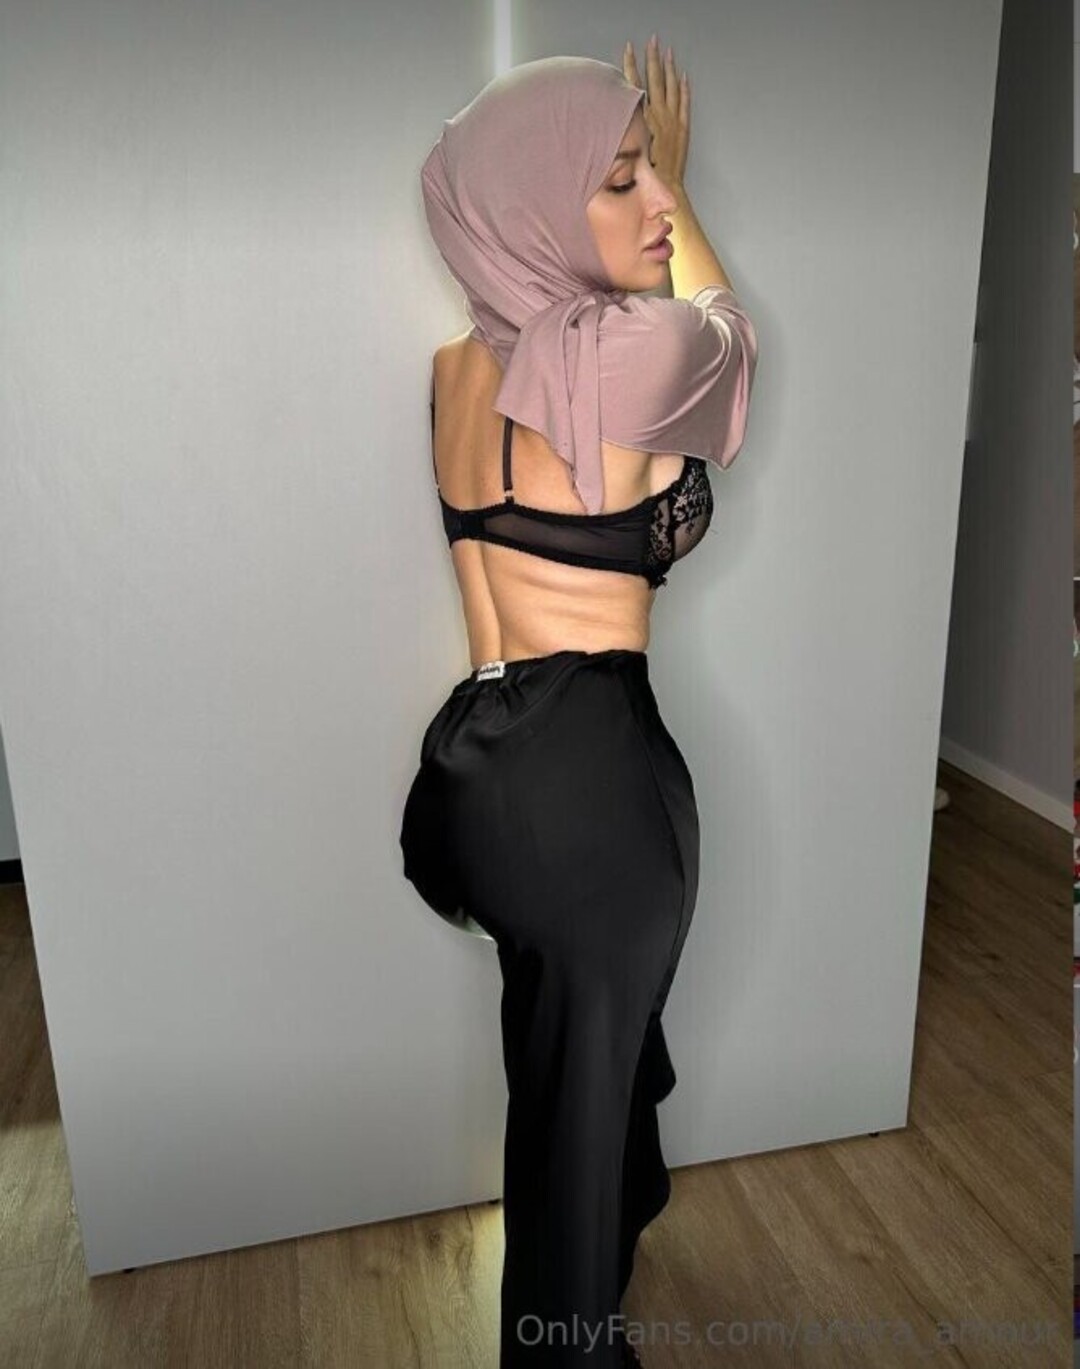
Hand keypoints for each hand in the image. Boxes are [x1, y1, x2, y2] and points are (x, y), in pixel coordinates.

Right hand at [622, 34, 689, 193]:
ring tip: (668, 51)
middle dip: (652, 58)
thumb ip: (619, 133)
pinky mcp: (683, 128)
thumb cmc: (641, 173)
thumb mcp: (625, 150)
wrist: (664, 186)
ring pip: (670, 87)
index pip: (635, 85)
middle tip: (652, 42)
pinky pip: (684, 102)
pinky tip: (684, 76)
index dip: (631, 66)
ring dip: (669, 67)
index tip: (628, 50)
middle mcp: (657, 115)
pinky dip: (684, 88)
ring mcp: (672, 120)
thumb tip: (610, 120)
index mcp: (641, 119)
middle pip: (654, 79)